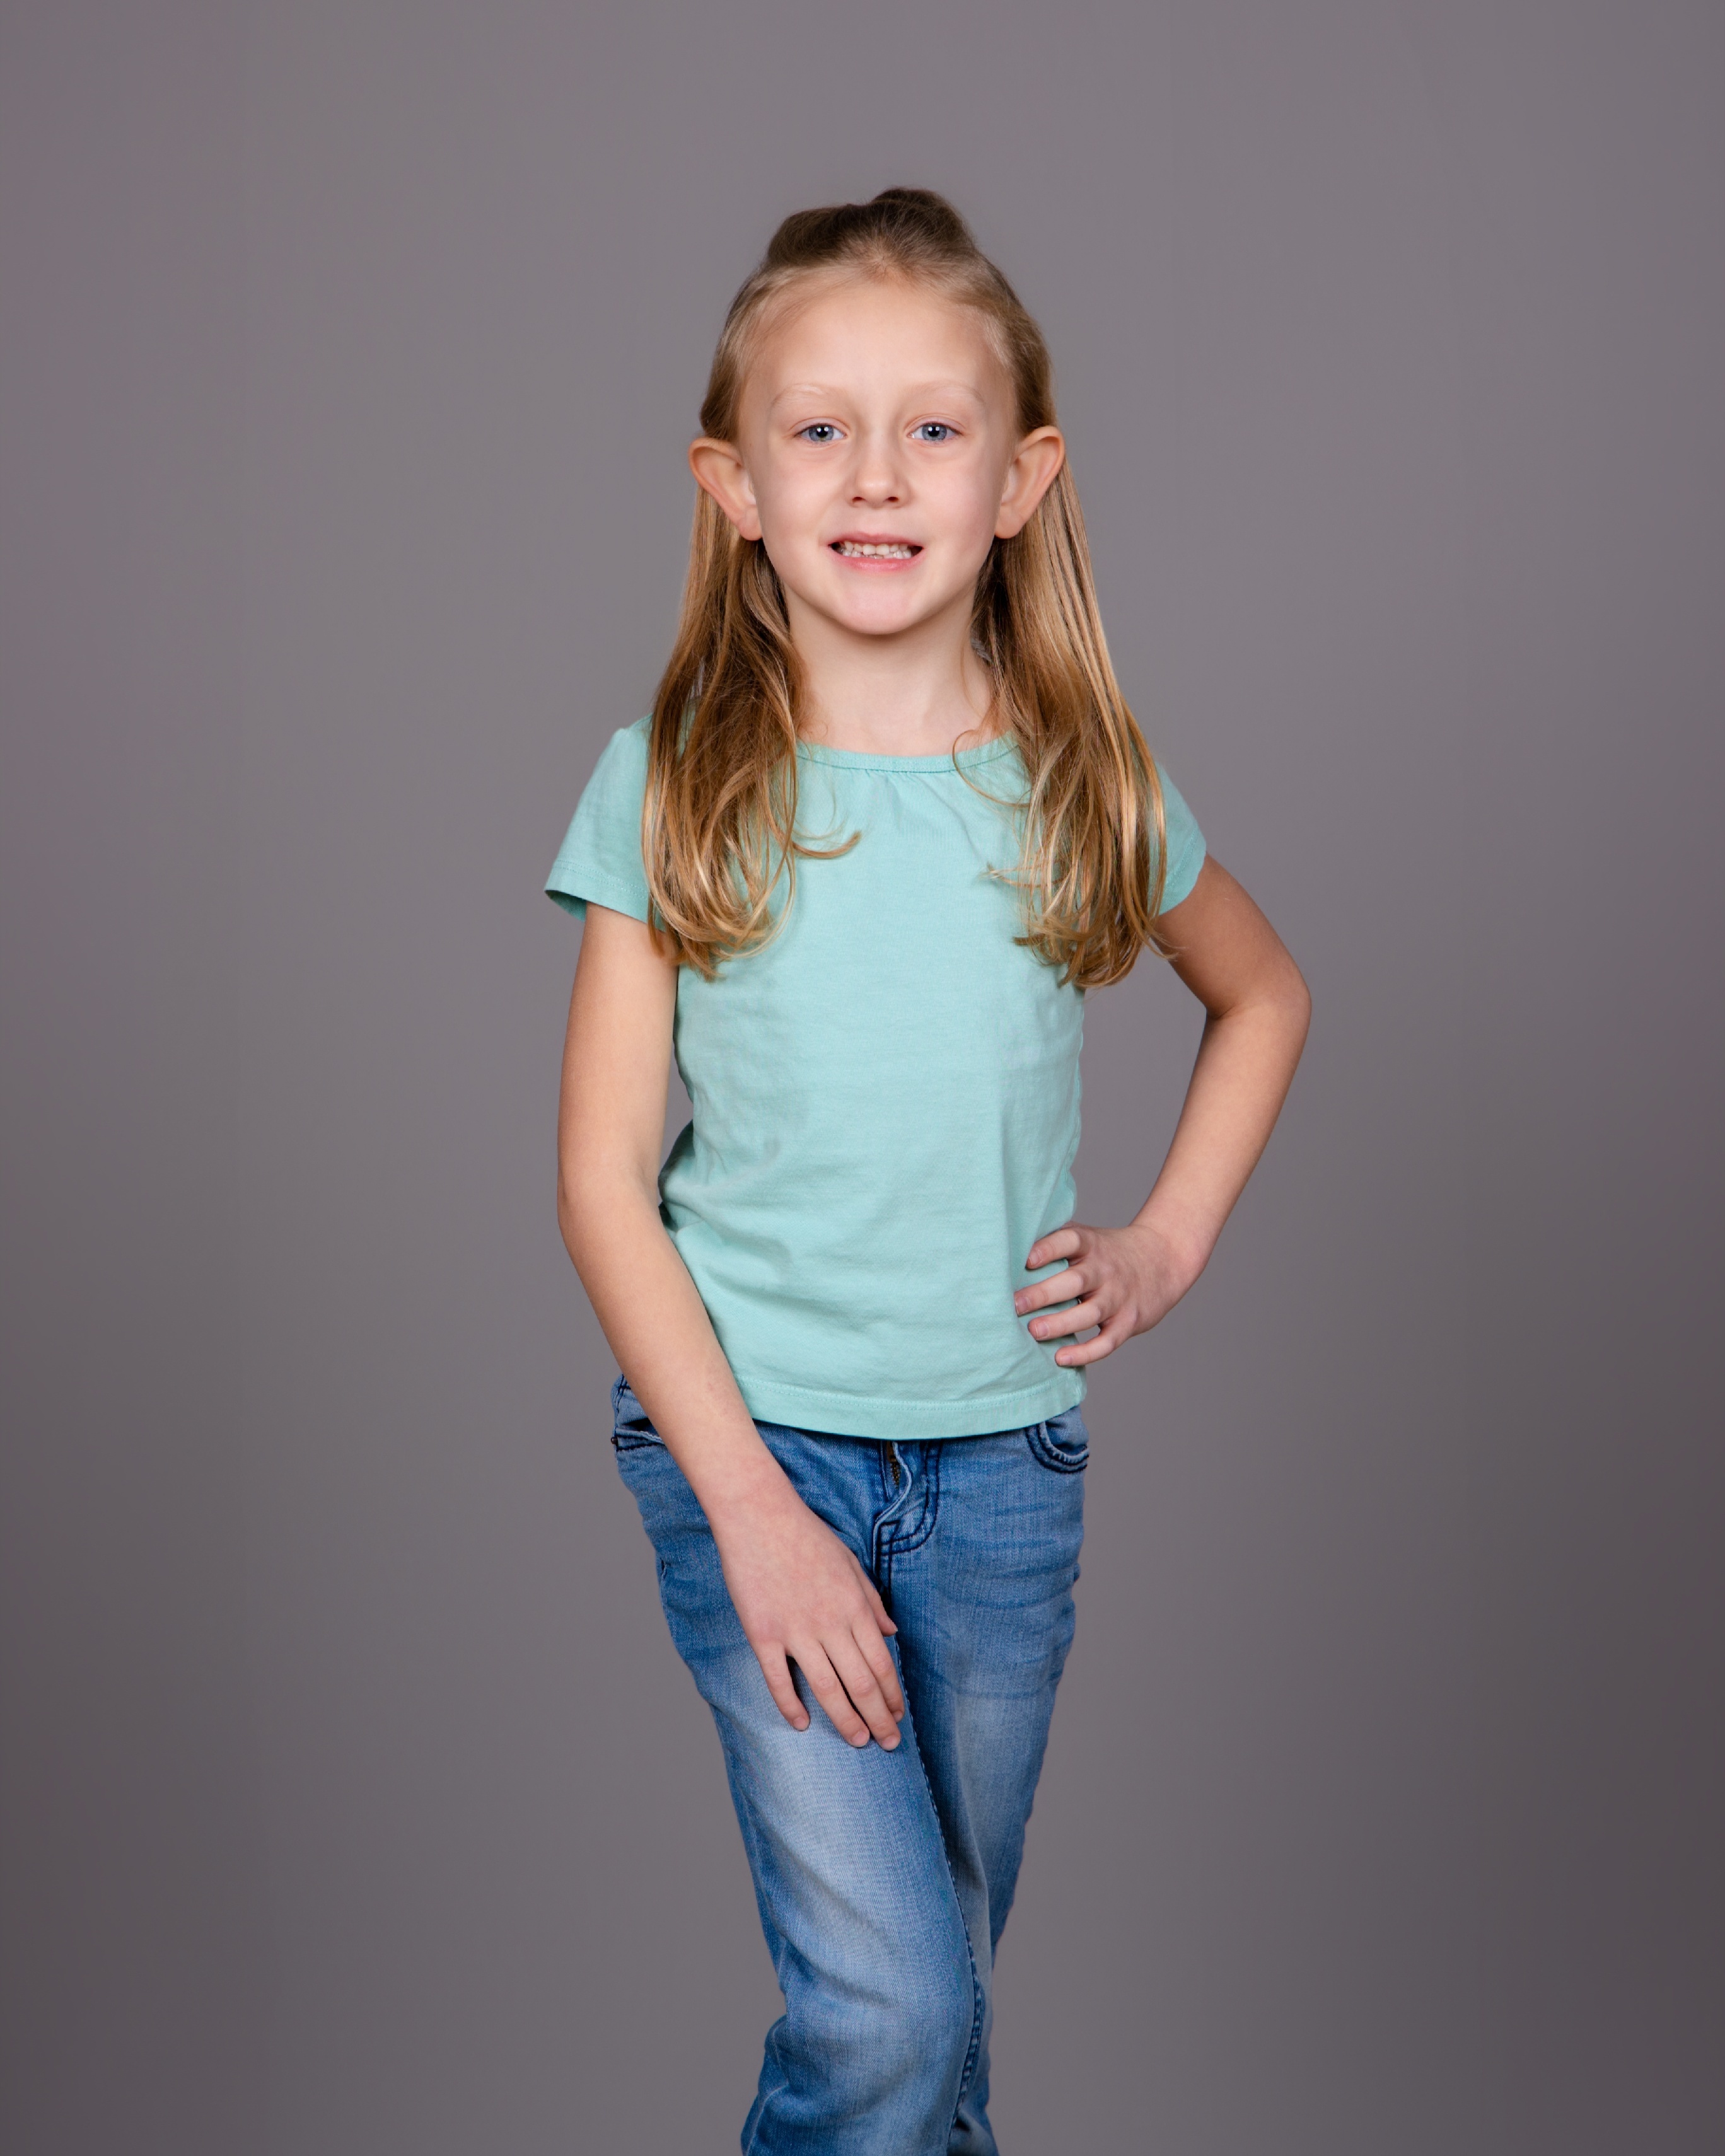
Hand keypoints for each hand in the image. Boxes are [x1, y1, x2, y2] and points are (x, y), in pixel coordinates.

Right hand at [710, 1486, 905, 1747]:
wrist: (758, 1514)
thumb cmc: (806, 1534)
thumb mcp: (851, 1562)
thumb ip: (872, 1599)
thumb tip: (892, 1631)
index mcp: (855, 1606)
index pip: (882, 1664)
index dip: (893, 1696)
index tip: (899, 1716)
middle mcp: (831, 1623)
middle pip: (861, 1684)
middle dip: (879, 1718)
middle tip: (888, 1743)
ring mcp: (796, 1631)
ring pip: (827, 1689)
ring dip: (846, 1720)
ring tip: (858, 1742)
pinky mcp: (763, 1633)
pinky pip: (779, 1680)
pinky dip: (791, 1706)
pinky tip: (803, 1724)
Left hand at [1014, 1219, 1202, 1366]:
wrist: (1164, 1258)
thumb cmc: (1109, 1252)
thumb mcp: (1089, 1237)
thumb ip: (1056, 1240)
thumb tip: (1006, 1248)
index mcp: (1092, 1244)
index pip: (1070, 1241)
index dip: (1049, 1248)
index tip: (1026, 1258)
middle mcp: (1105, 1270)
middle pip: (1075, 1281)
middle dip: (1043, 1293)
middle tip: (1013, 1304)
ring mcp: (1118, 1297)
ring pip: (1089, 1312)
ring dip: (1060, 1323)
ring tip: (1033, 1331)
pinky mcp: (1128, 1322)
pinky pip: (1107, 1341)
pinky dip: (1085, 1352)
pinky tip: (1060, 1358)